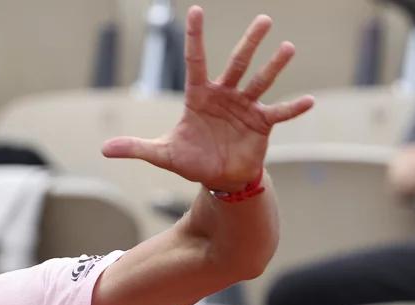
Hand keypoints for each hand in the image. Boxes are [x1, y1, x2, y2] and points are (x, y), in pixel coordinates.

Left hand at [102, 6, 314, 191]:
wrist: (218, 178)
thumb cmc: (191, 159)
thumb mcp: (161, 154)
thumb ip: (136, 148)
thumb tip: (104, 149)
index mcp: (199, 97)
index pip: (195, 61)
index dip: (195, 38)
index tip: (196, 11)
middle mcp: (225, 95)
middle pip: (237, 63)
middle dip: (249, 43)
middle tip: (263, 19)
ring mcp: (245, 107)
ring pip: (261, 82)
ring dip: (274, 66)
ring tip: (287, 47)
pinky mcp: (262, 124)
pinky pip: (279, 113)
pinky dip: (293, 108)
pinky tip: (310, 101)